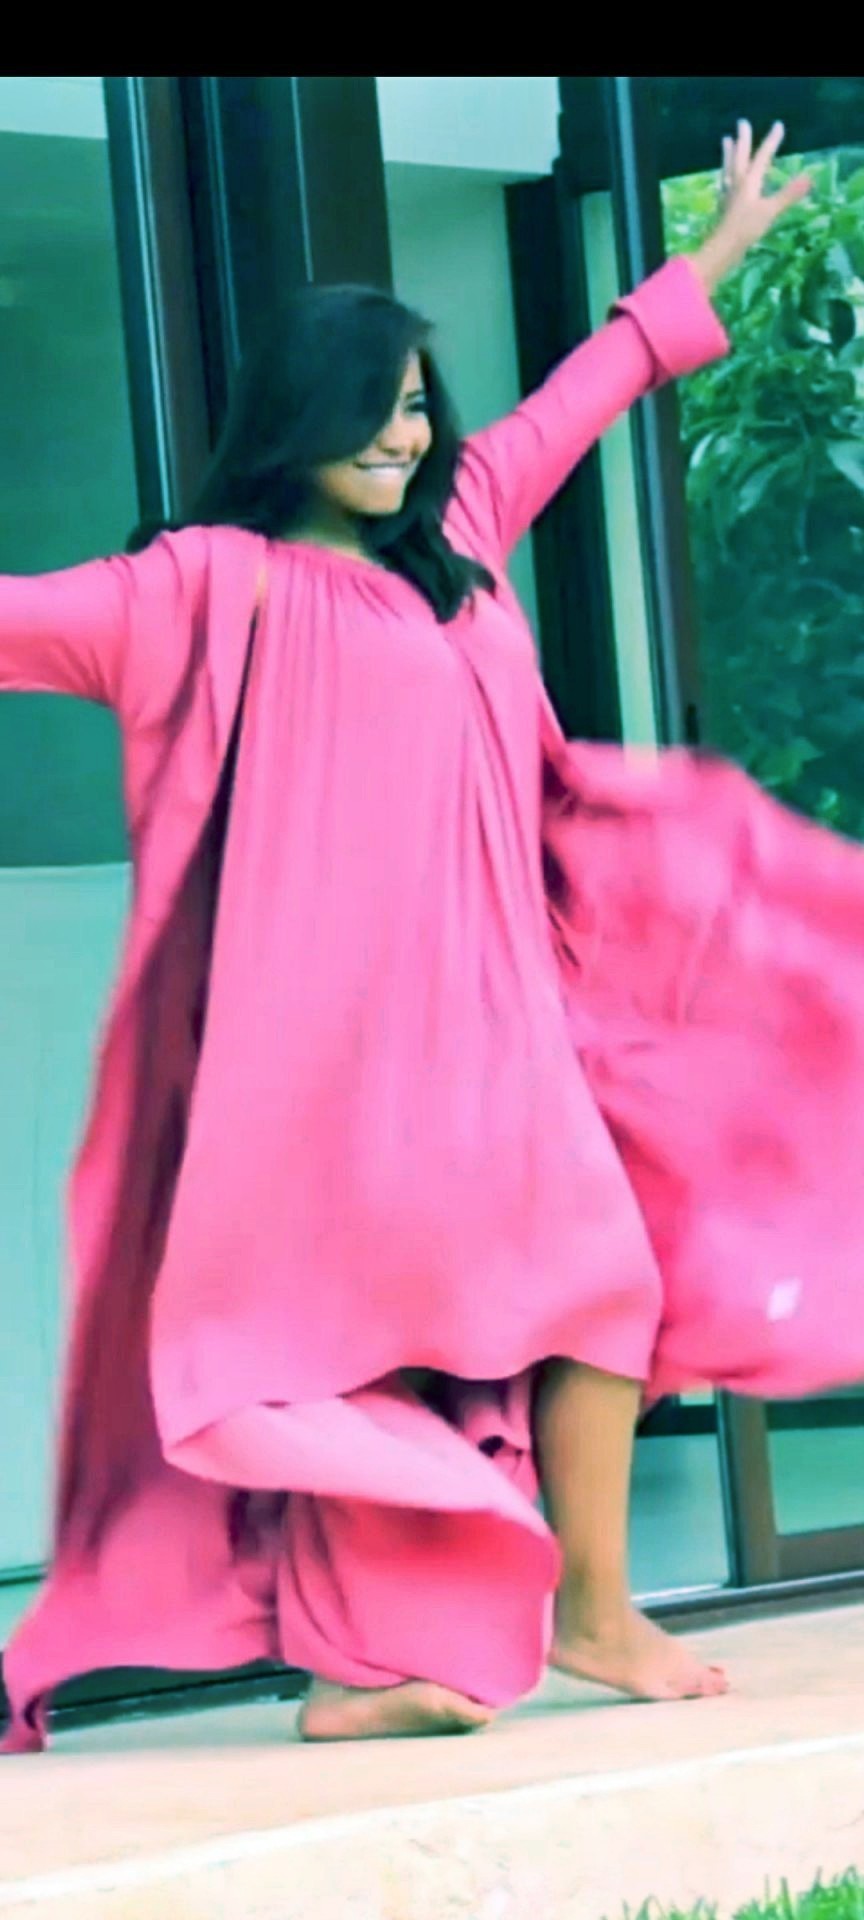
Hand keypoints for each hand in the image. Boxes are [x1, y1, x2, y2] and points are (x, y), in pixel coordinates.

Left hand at [688, 120, 811, 295]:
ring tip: (726, 141)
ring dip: (728, 153)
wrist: (721, 249)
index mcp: (749, 181)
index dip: (771, 141)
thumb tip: (809, 178)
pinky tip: (724, 179)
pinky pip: (724, 183)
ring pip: (728, 168)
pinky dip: (725, 175)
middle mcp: (736, 183)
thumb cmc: (746, 229)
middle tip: (741, 123)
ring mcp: (727, 194)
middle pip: (740, 156)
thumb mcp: (770, 211)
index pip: (762, 156)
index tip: (778, 125)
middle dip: (743, 139)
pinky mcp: (723, 206)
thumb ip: (789, 194)